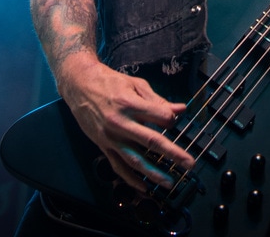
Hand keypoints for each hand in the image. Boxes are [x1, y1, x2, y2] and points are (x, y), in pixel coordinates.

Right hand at [60, 58, 192, 191]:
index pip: (159, 116)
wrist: (80, 85)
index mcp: (129, 103)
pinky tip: (143, 187)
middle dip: (173, 153)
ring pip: (134, 158)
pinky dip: (130, 178)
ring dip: (153, 172)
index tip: (174, 119)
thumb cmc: (110, 81)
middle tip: (189, 163)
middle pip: (151, 140)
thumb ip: (158, 100)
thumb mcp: (135, 84)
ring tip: (169, 182)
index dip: (171, 119)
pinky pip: (117, 165)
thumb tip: (180, 109)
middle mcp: (120, 122)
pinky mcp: (103, 145)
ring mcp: (110, 136)